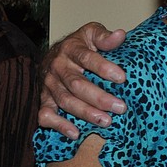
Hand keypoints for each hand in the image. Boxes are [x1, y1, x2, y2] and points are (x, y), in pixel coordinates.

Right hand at [38, 22, 127, 139]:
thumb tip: (120, 35)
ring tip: (107, 121)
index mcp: (71, 49)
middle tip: (120, 107)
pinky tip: (75, 133)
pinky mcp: (44, 99)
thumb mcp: (91, 33)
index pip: (87, 58)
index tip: (122, 78)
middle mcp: (58, 68)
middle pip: (77, 85)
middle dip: (99, 98)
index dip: (103, 68)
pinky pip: (46, 115)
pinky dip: (59, 125)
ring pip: (65, 101)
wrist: (53, 55)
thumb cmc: (79, 45)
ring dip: (86, 113)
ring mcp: (49, 85)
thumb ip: (104, 36)